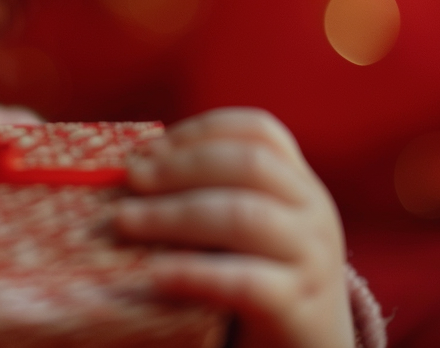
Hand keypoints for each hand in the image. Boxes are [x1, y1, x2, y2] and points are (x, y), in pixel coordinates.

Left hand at [114, 108, 353, 347]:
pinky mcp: (299, 309)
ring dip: (176, 213)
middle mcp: (313, 212)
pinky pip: (247, 282)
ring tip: (126, 220)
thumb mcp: (246, 228)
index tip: (150, 147)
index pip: (258, 132)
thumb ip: (209, 195)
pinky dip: (196, 273)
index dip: (200, 131)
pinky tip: (156, 274)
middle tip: (131, 178)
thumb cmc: (259, 279)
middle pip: (250, 165)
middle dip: (182, 166)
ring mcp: (312, 260)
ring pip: (246, 217)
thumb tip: (130, 167)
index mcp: (298, 184)